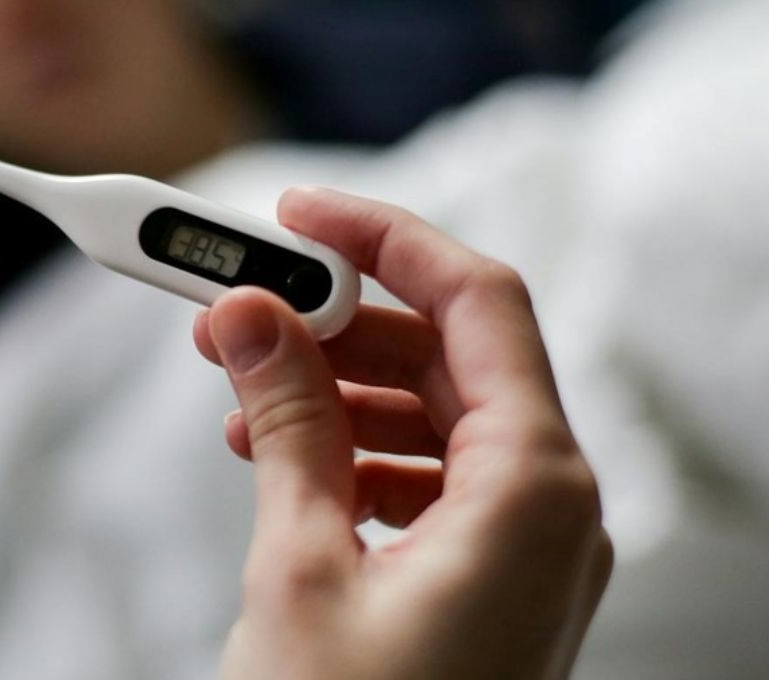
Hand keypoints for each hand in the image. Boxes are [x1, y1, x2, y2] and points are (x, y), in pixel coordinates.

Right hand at [194, 188, 611, 679]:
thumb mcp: (300, 564)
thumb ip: (286, 421)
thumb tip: (249, 316)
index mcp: (533, 488)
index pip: (478, 301)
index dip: (385, 237)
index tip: (301, 210)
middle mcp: (548, 508)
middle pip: (450, 354)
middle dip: (339, 317)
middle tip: (241, 302)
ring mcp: (521, 547)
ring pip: (434, 414)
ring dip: (338, 384)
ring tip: (241, 386)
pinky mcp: (484, 579)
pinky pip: (428, 475)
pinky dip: (353, 448)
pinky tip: (281, 453)